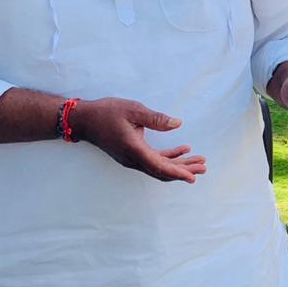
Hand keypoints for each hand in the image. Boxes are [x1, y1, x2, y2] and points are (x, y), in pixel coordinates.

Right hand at [70, 98, 206, 183]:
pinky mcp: (132, 153)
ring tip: (199, 161)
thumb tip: (177, 124)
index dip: (178, 172)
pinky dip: (169, 157)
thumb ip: (156, 119)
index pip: (159, 166)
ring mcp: (132, 158)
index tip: (193, 177)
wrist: (83, 120)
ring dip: (179, 164)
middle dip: (184, 170)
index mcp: (134, 150)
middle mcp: (133, 159)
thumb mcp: (133, 110)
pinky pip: (153, 159)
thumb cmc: (106, 113)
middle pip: (163, 170)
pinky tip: (183, 150)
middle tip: (203, 167)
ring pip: (159, 166)